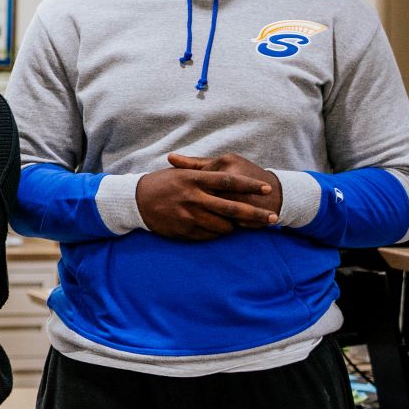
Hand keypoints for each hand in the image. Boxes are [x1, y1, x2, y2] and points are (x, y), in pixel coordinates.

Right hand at [136, 160, 278, 240]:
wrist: (135, 201)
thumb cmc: (162, 184)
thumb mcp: (181, 173)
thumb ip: (203, 173)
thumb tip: (227, 176)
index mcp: (194, 179)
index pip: (228, 181)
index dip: (250, 185)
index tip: (267, 188)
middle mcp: (193, 197)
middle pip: (232, 207)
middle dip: (256, 214)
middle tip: (273, 217)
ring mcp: (189, 215)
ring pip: (223, 225)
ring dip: (234, 226)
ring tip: (239, 224)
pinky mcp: (184, 230)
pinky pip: (209, 235)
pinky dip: (217, 233)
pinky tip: (218, 229)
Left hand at [166, 152, 282, 215]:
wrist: (278, 193)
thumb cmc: (242, 176)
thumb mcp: (222, 165)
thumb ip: (195, 164)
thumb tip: (169, 157)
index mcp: (226, 162)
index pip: (199, 177)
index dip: (193, 189)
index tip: (190, 195)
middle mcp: (234, 176)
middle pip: (206, 194)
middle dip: (198, 204)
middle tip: (189, 208)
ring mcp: (243, 195)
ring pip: (216, 209)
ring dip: (209, 215)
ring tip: (198, 219)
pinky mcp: (251, 211)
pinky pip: (229, 221)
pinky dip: (221, 224)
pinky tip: (213, 228)